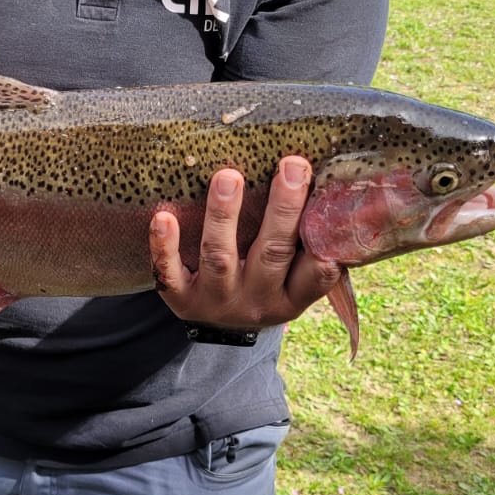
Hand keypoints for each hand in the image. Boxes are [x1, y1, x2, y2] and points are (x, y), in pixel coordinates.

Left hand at [148, 156, 341, 330]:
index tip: (331, 203)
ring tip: (227, 177)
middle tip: (291, 167)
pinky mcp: (181, 299)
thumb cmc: (265, 284)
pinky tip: (163, 218)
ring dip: (223, 215)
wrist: (220, 327)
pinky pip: (170, 274)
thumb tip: (328, 180)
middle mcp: (257, 301)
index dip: (325, 244)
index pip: (316, 274)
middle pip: (272, 253)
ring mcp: (217, 300)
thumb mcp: (292, 278)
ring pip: (220, 257)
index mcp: (291, 296)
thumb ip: (306, 243)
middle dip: (283, 209)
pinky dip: (165, 246)